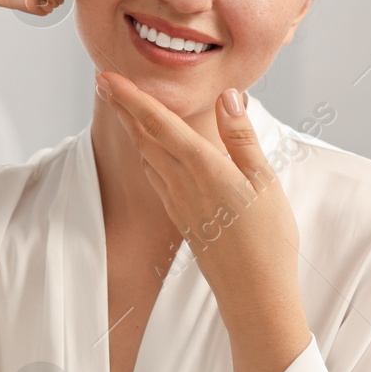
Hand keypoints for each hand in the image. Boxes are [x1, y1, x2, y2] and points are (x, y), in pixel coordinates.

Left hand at [97, 72, 310, 371]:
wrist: (253, 294)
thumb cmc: (268, 240)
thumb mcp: (264, 182)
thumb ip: (242, 137)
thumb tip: (228, 96)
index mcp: (202, 168)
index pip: (158, 123)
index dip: (130, 97)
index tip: (105, 76)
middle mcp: (181, 183)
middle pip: (145, 136)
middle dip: (123, 107)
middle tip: (102, 81)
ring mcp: (178, 201)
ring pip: (148, 155)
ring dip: (133, 128)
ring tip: (122, 106)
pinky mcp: (181, 216)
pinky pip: (156, 176)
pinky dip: (147, 153)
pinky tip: (149, 150)